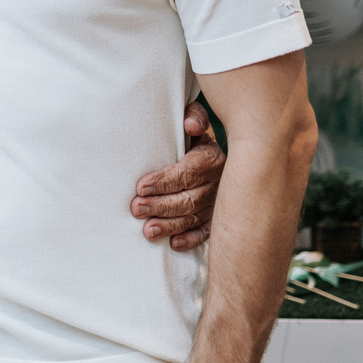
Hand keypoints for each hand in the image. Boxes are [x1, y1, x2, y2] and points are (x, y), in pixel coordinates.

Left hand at [131, 102, 223, 251]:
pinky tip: (174, 244)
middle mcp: (218, 183)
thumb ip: (194, 118)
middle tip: (136, 208)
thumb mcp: (196, 121)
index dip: (163, 181)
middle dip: (160, 205)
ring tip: (148, 230)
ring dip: (170, 225)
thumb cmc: (196, 137)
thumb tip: (190, 126)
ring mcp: (218, 203)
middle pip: (188, 199)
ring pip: (193, 218)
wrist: (225, 154)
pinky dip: (191, 239)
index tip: (140, 186)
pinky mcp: (217, 218)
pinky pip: (206, 232)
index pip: (187, 173)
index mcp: (212, 159)